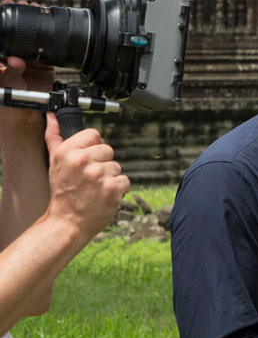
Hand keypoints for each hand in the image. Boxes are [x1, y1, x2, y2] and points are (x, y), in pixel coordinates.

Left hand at [0, 0, 54, 93]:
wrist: (28, 112)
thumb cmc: (9, 98)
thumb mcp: (6, 83)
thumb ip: (9, 72)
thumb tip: (15, 61)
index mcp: (2, 55)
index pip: (2, 34)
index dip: (3, 19)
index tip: (5, 5)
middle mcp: (14, 54)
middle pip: (16, 32)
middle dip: (19, 17)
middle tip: (21, 5)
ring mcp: (29, 58)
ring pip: (31, 37)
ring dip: (34, 25)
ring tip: (35, 10)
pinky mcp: (44, 64)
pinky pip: (46, 50)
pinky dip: (48, 41)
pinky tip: (48, 31)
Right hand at [44, 112, 129, 238]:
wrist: (68, 222)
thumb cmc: (63, 192)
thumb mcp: (54, 162)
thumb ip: (54, 137)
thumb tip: (52, 116)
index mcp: (68, 151)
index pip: (94, 134)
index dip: (95, 146)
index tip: (89, 159)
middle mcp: (82, 160)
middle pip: (108, 150)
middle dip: (102, 163)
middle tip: (90, 178)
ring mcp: (99, 174)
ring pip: (117, 166)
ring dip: (110, 177)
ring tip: (95, 188)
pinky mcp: (113, 187)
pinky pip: (125, 180)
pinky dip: (119, 189)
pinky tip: (105, 195)